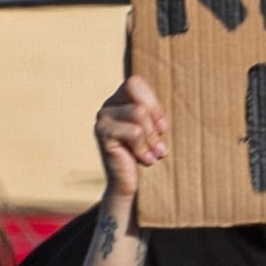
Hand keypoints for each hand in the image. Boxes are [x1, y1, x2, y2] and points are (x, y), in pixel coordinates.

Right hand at [94, 75, 165, 206]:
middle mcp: (108, 106)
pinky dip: (144, 148)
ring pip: (138, 113)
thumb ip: (153, 114)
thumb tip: (164, 109)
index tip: (162, 127)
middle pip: (137, 93)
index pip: (136, 83)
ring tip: (154, 154)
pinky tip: (145, 161)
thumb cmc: (145, 154)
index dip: (153, 104)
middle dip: (153, 119)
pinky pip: (134, 132)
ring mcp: (102, 118)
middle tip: (159, 141)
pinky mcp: (102, 133)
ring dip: (152, 138)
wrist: (128, 183)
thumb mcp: (153, 131)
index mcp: (120, 100)